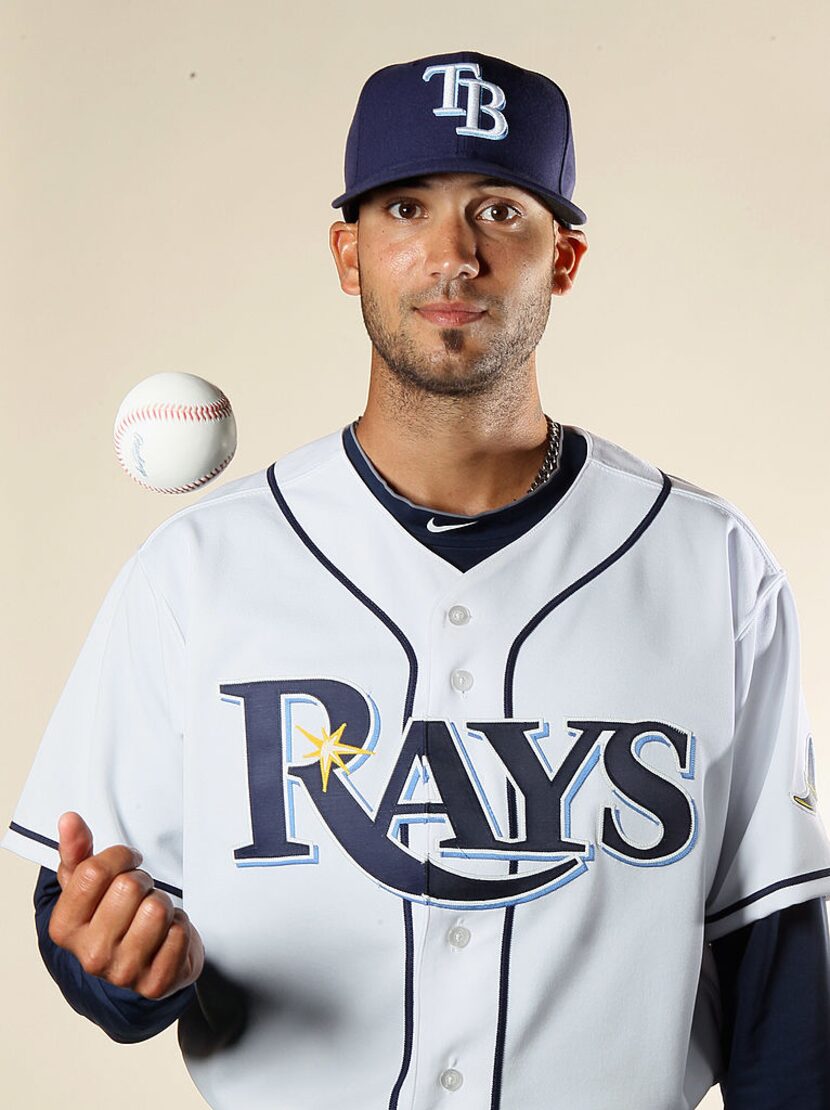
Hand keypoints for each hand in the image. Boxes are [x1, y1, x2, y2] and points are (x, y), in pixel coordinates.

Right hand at [48, 811, 203, 999]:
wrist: (144, 962)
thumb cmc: (114, 916)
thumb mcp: (89, 884)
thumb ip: (77, 850)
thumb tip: (69, 820)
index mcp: (64, 929)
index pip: (95, 872)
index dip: (119, 857)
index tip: (127, 863)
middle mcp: (90, 956)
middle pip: (130, 887)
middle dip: (143, 881)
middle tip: (141, 894)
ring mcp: (123, 973)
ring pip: (157, 909)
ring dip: (162, 903)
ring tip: (153, 915)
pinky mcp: (157, 983)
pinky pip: (180, 932)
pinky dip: (180, 926)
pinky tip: (167, 935)